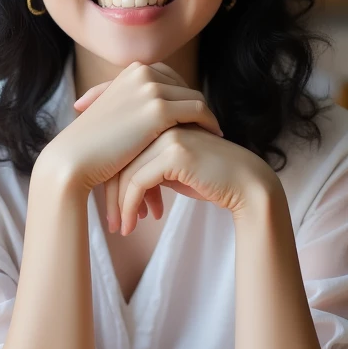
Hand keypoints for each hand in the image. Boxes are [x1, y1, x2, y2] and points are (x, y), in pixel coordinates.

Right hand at [39, 61, 223, 204]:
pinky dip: (209, 123)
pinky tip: (213, 137)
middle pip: (185, 87)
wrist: (75, 159)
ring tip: (214, 133)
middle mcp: (142, 72)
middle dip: (195, 107)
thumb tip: (155, 111)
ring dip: (206, 117)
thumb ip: (134, 104)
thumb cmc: (91, 144)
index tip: (193, 115)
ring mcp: (151, 88)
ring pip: (195, 98)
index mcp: (131, 70)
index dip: (183, 97)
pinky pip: (198, 111)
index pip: (170, 78)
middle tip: (209, 125)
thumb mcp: (114, 113)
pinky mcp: (159, 109)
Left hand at [73, 65, 271, 234]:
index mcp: (158, 119)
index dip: (106, 174)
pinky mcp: (175, 152)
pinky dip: (130, 207)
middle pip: (120, 158)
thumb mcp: (172, 169)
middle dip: (110, 194)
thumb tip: (114, 182)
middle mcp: (160, 121)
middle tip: (110, 222)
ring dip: (119, 205)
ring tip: (119, 228)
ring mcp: (168, 134)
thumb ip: (146, 165)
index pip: (120, 145)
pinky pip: (138, 182)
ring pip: (125, 171)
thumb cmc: (208, 179)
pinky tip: (131, 225)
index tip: (102, 203)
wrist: (245, 185)